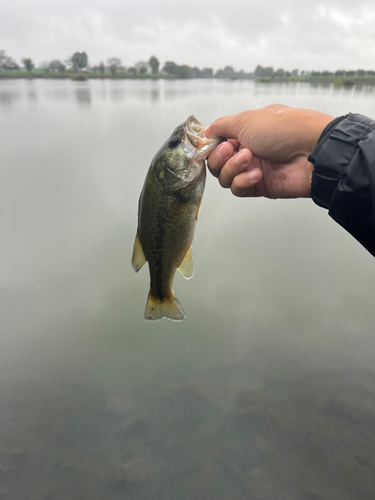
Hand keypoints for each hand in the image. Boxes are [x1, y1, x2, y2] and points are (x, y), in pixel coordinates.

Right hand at [206, 104, 333, 198]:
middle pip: (216, 162)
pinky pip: (238, 189)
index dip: (210, 145)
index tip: (210, 143)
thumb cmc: (283, 129)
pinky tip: (258, 174)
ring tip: (250, 159)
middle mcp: (246, 149)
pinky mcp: (258, 187)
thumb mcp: (247, 119)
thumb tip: (205, 130)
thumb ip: (221, 125)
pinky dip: (243, 181)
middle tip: (233, 149)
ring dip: (233, 168)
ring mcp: (252, 169)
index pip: (216, 142)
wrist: (311, 152)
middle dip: (220, 156)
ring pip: (224, 177)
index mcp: (244, 131)